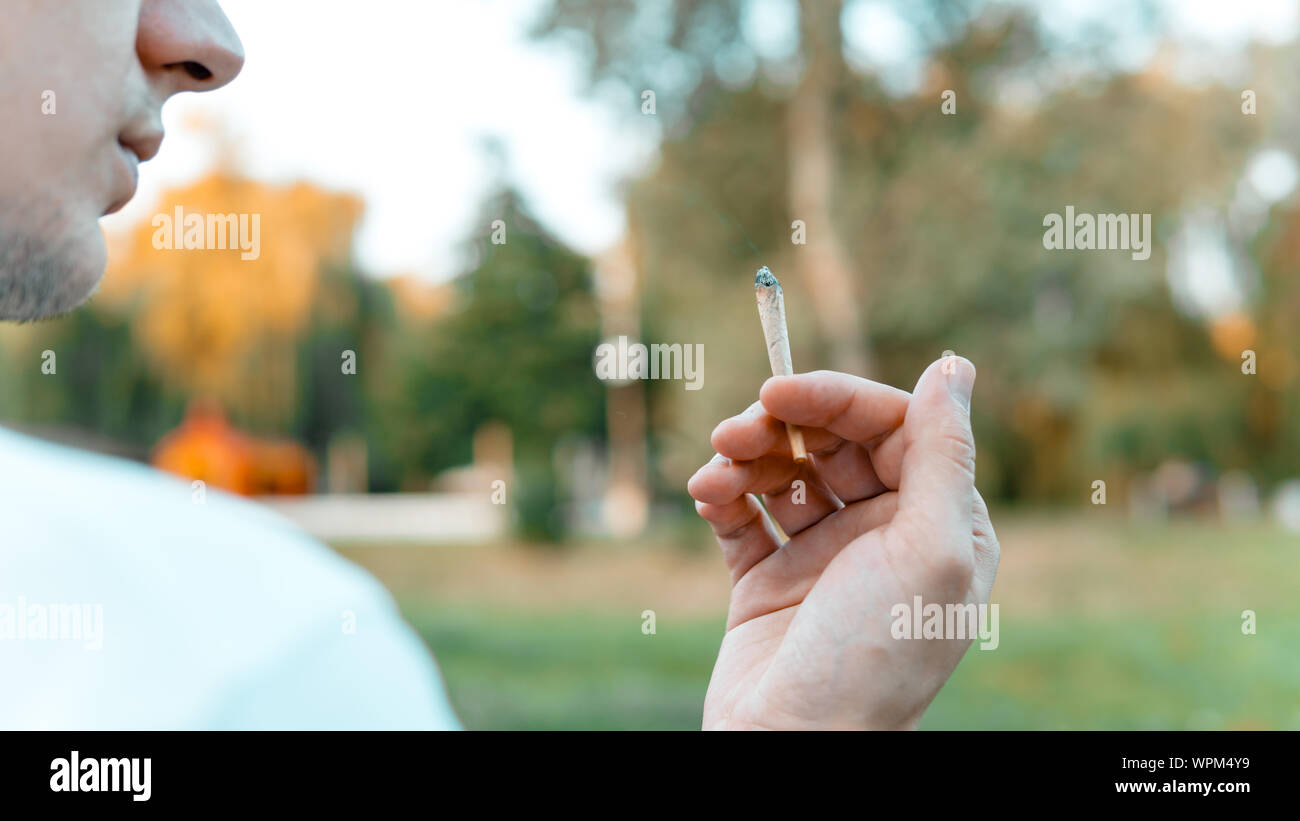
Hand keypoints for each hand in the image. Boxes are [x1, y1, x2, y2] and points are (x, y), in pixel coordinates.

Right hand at [688, 357, 998, 729]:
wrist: (792, 746)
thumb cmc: (874, 657)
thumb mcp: (929, 550)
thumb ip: (943, 454)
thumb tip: (951, 365)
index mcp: (936, 523)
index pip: (893, 427)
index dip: (837, 400)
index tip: (780, 393)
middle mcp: (882, 534)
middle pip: (832, 442)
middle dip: (783, 427)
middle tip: (736, 428)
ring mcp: (822, 556)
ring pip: (783, 472)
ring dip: (744, 458)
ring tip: (714, 470)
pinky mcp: (766, 579)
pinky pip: (742, 516)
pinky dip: (722, 496)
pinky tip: (705, 495)